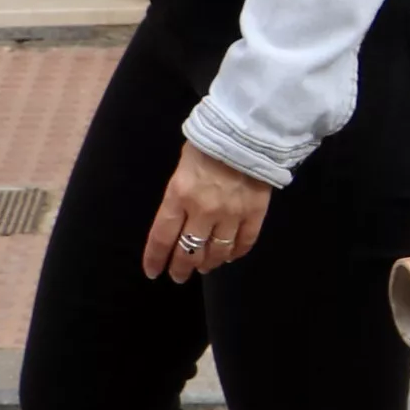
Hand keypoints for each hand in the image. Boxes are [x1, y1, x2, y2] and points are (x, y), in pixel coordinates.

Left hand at [145, 141, 270, 280]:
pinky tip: (230, 256)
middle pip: (189, 251)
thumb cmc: (207, 146)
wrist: (247, 133)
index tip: (154, 272)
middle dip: (181, 268)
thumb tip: (180, 221)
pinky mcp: (255, 213)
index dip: (156, 259)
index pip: (162, 237)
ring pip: (217, 251)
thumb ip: (178, 198)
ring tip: (205, 267)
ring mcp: (231, 214)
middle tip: (179, 276)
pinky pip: (245, 242)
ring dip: (208, 263)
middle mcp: (203, 211)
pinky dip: (236, 253)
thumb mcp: (181, 169)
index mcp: (179, 196)